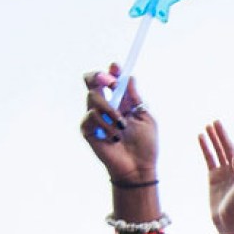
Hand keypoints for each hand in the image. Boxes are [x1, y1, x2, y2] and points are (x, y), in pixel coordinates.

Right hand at [80, 65, 157, 182]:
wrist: (139, 167)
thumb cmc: (146, 144)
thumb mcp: (145, 117)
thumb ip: (135, 98)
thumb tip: (129, 76)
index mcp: (120, 102)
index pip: (109, 80)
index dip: (110, 71)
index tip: (116, 66)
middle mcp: (105, 107)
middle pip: (91, 81)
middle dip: (100, 78)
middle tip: (112, 84)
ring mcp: (95, 118)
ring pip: (93, 98)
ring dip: (110, 110)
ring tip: (122, 126)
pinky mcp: (87, 130)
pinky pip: (90, 117)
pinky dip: (105, 125)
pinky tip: (114, 137)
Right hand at [199, 121, 233, 232]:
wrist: (226, 221)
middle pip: (231, 147)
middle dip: (224, 134)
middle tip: (216, 121)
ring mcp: (224, 171)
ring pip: (219, 150)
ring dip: (214, 138)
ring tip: (209, 126)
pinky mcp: (214, 176)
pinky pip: (209, 158)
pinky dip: (206, 147)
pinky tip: (201, 137)